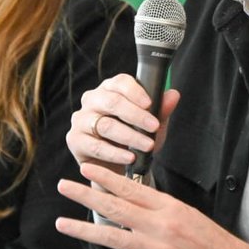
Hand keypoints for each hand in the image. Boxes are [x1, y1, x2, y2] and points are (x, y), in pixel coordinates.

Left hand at [56, 163, 248, 248]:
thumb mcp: (190, 215)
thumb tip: (139, 200)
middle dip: (86, 194)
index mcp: (169, 208)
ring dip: (82, 228)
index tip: (87, 168)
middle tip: (65, 185)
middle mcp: (158, 226)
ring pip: (110, 235)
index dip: (106, 177)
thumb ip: (163, 209)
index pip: (131, 188)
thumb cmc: (214, 244)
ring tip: (62, 222)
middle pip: (115, 206)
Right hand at [65, 75, 180, 173]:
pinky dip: (115, 153)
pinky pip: (95, 146)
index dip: (135, 91)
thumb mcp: (151, 125)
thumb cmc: (134, 138)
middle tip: (154, 127)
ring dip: (129, 136)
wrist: (117, 166)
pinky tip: (129, 157)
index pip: (120, 82)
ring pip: (105, 125)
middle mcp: (92, 100)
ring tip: (147, 146)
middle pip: (112, 102)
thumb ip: (162, 110)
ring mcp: (81, 119)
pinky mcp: (75, 139)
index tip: (150, 104)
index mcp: (110, 89)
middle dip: (136, 115)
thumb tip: (174, 95)